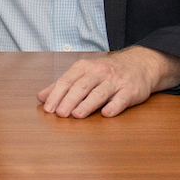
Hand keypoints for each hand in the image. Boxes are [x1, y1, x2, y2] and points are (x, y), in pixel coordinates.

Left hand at [37, 46, 179, 117]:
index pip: (66, 81)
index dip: (56, 94)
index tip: (48, 108)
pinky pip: (121, 99)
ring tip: (76, 115)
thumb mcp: (83, 73)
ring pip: (99, 93)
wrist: (139, 64)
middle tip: (60, 114)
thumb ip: (62, 85)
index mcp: (84, 67)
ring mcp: (115, 81)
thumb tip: (41, 97)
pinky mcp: (131, 90)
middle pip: (81, 87)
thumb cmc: (105, 72)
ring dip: (87, 104)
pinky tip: (105, 114)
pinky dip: (113, 106)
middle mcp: (99, 72)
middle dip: (69, 100)